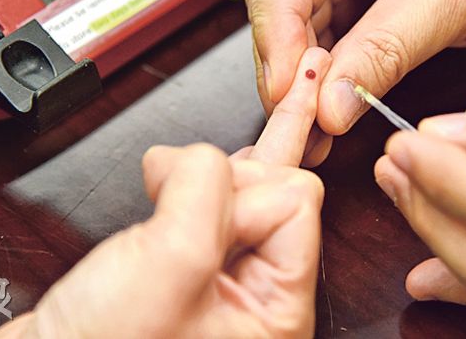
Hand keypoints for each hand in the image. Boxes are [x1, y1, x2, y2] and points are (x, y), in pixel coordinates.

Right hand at [0, 48, 331, 338]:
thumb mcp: (172, 261)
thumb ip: (204, 189)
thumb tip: (205, 155)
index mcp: (277, 311)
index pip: (294, 204)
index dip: (243, 192)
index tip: (190, 211)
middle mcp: (256, 298)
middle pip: (271, 191)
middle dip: (224, 177)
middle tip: (171, 190)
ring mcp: (220, 280)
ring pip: (241, 192)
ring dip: (209, 170)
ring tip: (185, 155)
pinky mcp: (184, 264)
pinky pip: (208, 203)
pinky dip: (194, 176)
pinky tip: (184, 165)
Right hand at [245, 0, 465, 163]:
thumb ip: (388, 49)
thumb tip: (328, 107)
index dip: (276, 26)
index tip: (288, 90)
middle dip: (291, 63)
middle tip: (305, 128)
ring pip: (288, 10)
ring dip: (302, 73)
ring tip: (319, 130)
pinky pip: (310, 19)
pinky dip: (321, 65)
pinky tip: (330, 104)